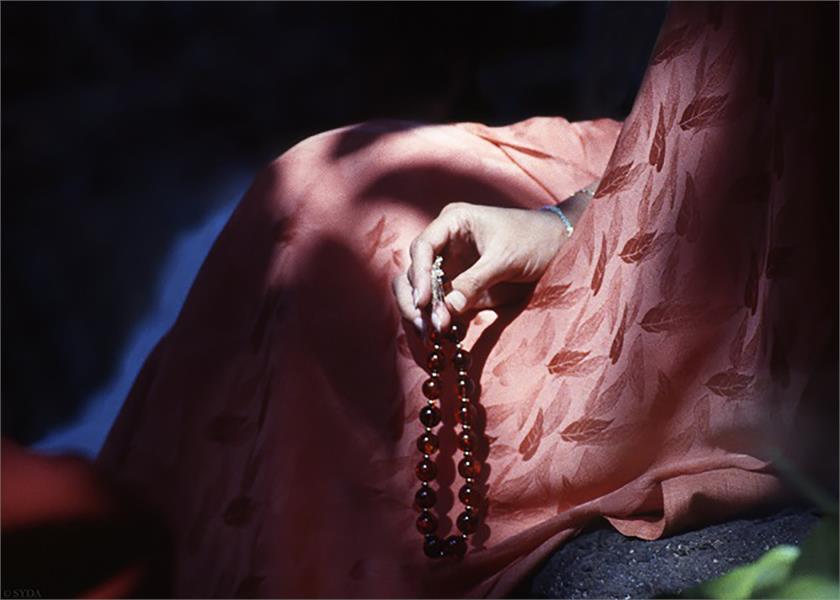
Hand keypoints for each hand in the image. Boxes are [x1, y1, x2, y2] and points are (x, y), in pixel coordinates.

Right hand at [392, 195, 589, 335]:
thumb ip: (474, 282)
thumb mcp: (504, 259)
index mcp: (453, 222)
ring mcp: (451, 264)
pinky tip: (444, 335)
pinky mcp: (460, 285)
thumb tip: (444, 311)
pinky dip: (439, 318)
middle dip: (414, 298)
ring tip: (431, 335)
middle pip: (414, 270)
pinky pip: (441, 303)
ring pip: (422, 289)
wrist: (558, 245)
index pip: (423, 247)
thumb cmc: (533, 240)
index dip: (419, 275)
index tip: (423, 301)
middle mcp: (445, 242)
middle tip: (424, 326)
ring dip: (423, 312)